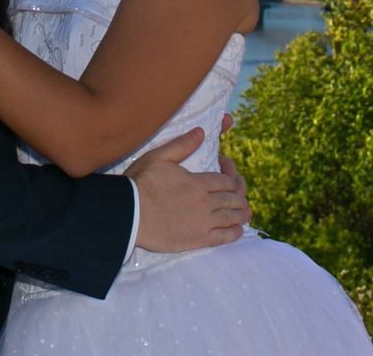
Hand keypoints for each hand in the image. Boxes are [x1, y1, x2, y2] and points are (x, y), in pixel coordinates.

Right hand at [127, 127, 249, 252]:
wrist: (129, 214)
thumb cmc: (141, 183)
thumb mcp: (159, 157)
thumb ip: (182, 145)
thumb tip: (201, 132)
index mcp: (198, 183)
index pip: (227, 180)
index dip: (232, 174)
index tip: (226, 170)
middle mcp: (206, 203)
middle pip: (234, 199)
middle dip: (240, 194)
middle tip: (237, 192)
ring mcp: (203, 223)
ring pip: (233, 217)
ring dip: (241, 212)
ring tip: (243, 210)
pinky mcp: (198, 240)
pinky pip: (225, 237)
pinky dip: (236, 232)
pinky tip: (238, 228)